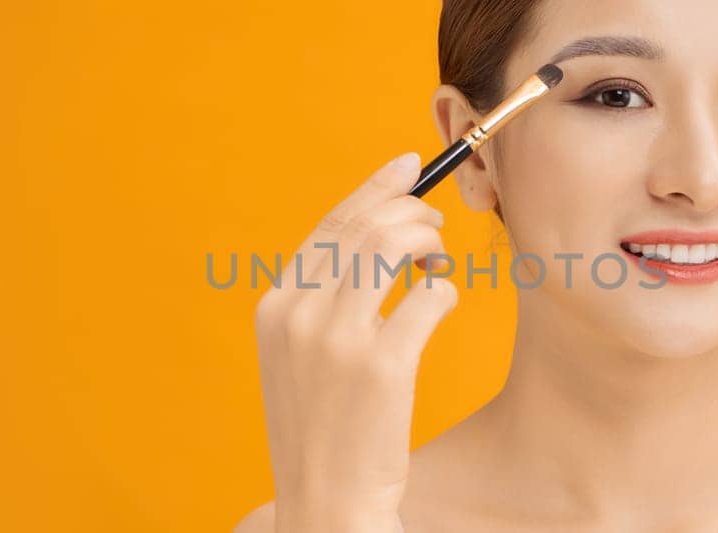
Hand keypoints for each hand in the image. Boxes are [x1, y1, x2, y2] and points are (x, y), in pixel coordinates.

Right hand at [254, 152, 456, 532]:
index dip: (375, 190)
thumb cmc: (325, 427)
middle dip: (411, 211)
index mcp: (274, 307)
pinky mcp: (382, 365)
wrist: (327, 500)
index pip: (330, 226)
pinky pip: (429, 296)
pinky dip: (443, 291)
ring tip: (439, 262)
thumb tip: (374, 230)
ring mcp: (338, 339)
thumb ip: (323, 299)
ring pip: (395, 246)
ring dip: (429, 242)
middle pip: (365, 226)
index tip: (408, 168)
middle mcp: (299, 314)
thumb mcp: (301, 357)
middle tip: (437, 226)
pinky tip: (439, 303)